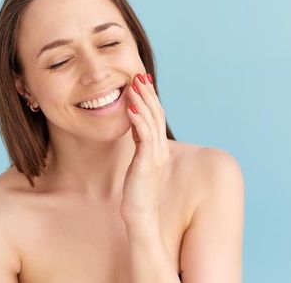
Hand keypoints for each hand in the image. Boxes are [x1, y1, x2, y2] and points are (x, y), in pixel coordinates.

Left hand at [121, 72, 169, 225]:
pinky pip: (145, 136)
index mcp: (158, 148)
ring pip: (151, 121)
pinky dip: (138, 120)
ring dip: (142, 101)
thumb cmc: (136, 192)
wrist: (140, 215)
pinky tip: (131, 108)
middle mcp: (160, 148)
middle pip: (156, 114)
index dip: (150, 97)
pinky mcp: (147, 162)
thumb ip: (139, 145)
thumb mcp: (138, 163)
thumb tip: (135, 128)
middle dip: (147, 93)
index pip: (156, 116)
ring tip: (134, 85)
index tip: (141, 81)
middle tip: (139, 74)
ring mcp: (155, 155)